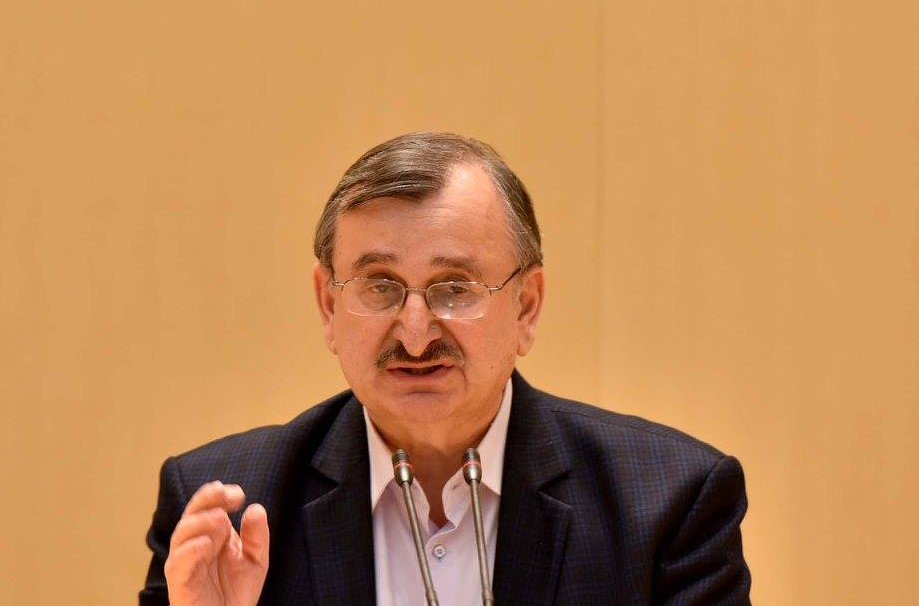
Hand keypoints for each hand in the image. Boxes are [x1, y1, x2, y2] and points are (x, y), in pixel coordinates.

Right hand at [164, 481, 269, 605]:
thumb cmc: (236, 591)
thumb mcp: (256, 559)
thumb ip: (257, 536)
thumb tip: (256, 508)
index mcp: (211, 535)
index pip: (207, 507)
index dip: (218, 495)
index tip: (238, 495)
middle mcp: (194, 545)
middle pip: (191, 514)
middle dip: (206, 500)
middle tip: (223, 494)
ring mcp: (185, 562)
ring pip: (181, 535)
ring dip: (200, 522)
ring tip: (221, 518)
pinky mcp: (179, 582)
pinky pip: (178, 563)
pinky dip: (190, 550)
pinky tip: (206, 544)